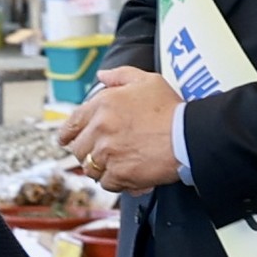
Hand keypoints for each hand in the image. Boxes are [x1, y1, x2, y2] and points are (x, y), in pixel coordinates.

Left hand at [58, 67, 182, 193]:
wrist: (188, 136)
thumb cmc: (170, 109)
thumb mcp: (147, 81)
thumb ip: (121, 76)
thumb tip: (102, 74)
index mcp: (102, 105)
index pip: (71, 124)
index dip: (68, 134)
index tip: (67, 139)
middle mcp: (100, 129)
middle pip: (78, 149)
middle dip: (88, 151)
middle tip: (103, 151)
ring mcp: (107, 154)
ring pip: (90, 167)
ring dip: (100, 166)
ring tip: (118, 161)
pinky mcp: (118, 174)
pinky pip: (105, 182)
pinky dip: (115, 180)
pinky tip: (127, 172)